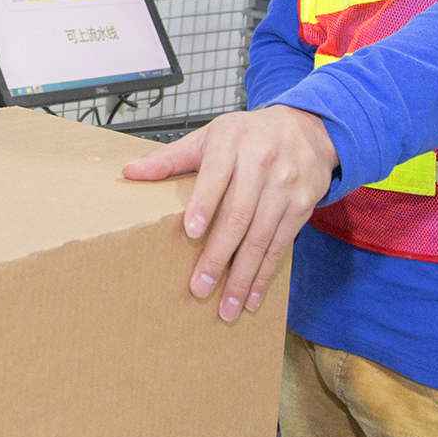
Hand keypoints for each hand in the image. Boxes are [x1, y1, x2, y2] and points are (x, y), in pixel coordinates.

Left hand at [122, 107, 336, 322]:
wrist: (307, 129)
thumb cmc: (249, 135)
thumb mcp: (210, 136)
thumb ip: (171, 157)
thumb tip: (130, 172)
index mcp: (231, 143)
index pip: (216, 175)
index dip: (205, 204)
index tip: (192, 231)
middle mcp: (261, 164)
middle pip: (238, 215)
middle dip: (219, 255)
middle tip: (200, 287)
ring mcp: (284, 187)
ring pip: (260, 236)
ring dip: (243, 276)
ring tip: (227, 307)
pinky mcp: (301, 207)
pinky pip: (280, 245)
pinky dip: (265, 274)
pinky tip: (252, 297)